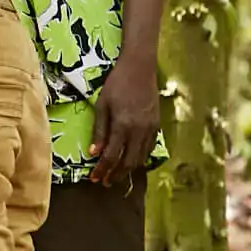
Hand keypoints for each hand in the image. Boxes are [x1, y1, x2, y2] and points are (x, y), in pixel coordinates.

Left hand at [89, 59, 160, 185]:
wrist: (139, 68)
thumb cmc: (116, 84)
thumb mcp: (102, 105)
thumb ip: (99, 131)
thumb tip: (94, 153)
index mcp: (123, 126)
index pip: (111, 156)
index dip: (102, 170)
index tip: (94, 179)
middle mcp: (139, 131)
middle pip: (128, 162)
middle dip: (115, 174)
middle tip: (105, 182)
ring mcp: (150, 129)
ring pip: (140, 158)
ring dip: (128, 169)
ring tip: (116, 174)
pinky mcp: (157, 125)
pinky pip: (149, 148)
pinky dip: (139, 158)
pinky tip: (131, 160)